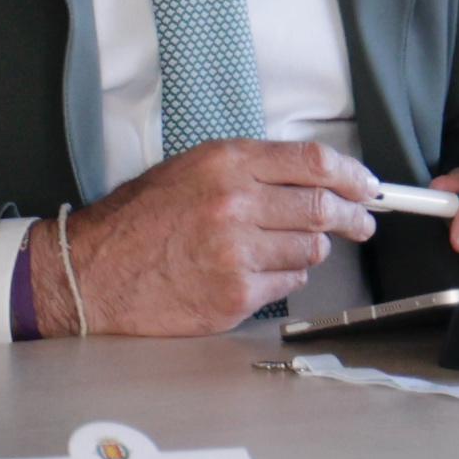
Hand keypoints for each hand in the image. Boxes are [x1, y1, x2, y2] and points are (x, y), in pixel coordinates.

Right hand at [34, 140, 376, 334]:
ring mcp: (237, 253)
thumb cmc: (136, 222)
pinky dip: (284, 277)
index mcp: (224, 165)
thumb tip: (311, 180)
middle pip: (323, 208)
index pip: (313, 163)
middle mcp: (234, 205)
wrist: (93, 273)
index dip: (351, 175)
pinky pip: (289, 284)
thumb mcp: (188, 171)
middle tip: (361, 222)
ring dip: (308, 249)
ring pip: (310, 250)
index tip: (365, 186)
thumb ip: (248, 170)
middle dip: (352, 217)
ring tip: (282, 247)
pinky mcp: (236, 295)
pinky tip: (256, 271)